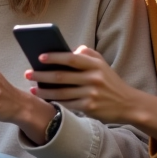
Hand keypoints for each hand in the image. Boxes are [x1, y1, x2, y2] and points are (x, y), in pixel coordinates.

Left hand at [27, 46, 156, 138]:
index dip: (54, 57)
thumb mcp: (102, 64)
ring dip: (44, 91)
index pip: (71, 59)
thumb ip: (87, 53)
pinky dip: (54, 101)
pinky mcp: (89, 107)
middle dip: (41, 75)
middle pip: (61, 76)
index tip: (39, 57)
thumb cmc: (110, 81)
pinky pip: (67, 104)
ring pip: (61, 92)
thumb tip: (66, 49)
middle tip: (28, 74)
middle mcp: (94, 78)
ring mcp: (91, 94)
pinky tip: (45, 98)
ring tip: (32, 88)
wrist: (128, 103)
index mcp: (95, 64)